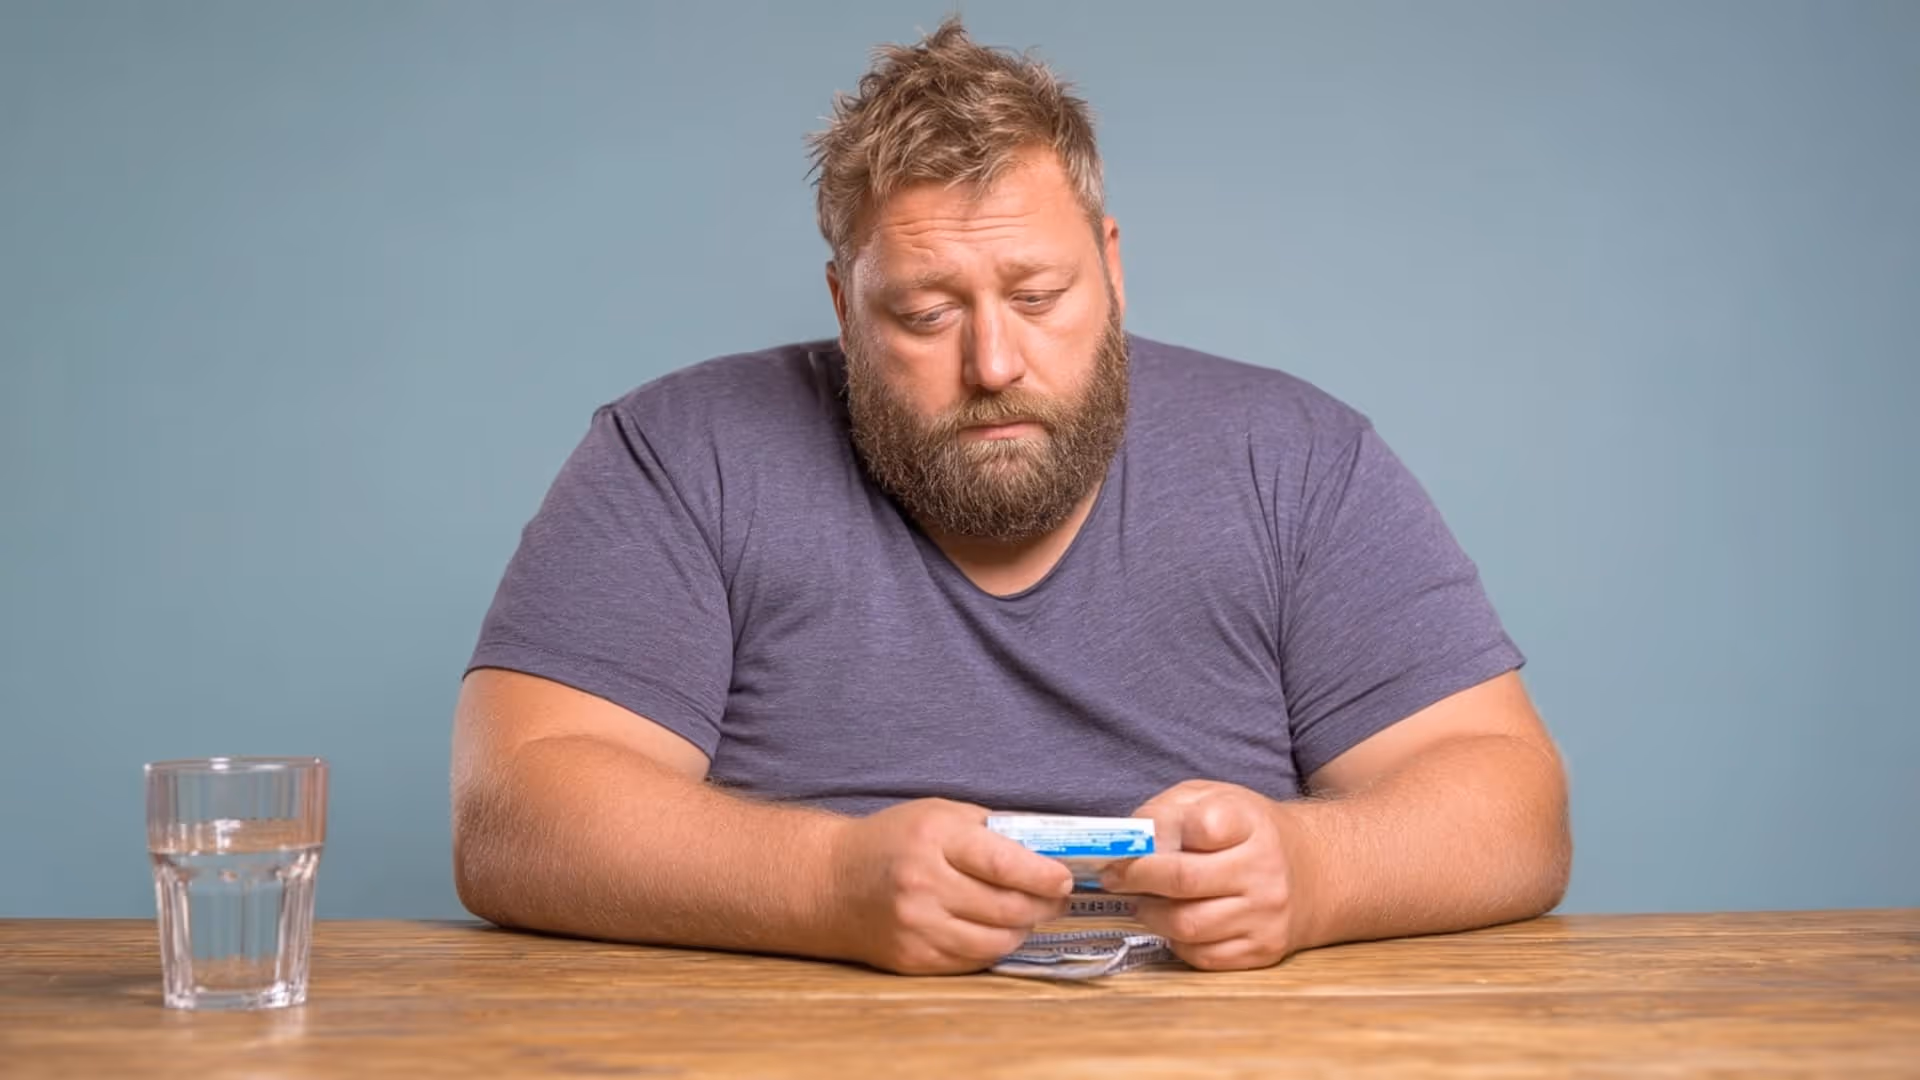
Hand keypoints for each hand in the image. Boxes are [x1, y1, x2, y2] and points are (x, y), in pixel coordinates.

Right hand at [827, 798, 1073, 974]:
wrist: (830, 882)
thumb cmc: (893, 841)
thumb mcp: (938, 814)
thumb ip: (988, 830)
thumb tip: (1045, 850)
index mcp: (933, 839)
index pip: (1004, 863)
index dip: (1043, 875)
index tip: (1064, 879)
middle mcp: (923, 885)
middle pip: (1006, 907)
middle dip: (1043, 906)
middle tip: (1056, 899)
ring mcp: (916, 927)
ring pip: (995, 942)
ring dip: (1022, 930)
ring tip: (1029, 915)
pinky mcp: (912, 959)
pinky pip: (971, 962)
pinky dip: (993, 948)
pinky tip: (997, 931)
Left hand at [1099, 780, 1310, 970]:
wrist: (1315, 871)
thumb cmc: (1250, 831)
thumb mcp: (1215, 799)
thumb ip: (1169, 810)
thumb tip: (1128, 839)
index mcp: (1252, 824)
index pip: (1202, 827)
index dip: (1157, 834)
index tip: (1127, 843)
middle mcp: (1265, 871)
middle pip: (1184, 880)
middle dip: (1136, 878)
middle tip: (1114, 876)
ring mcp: (1267, 915)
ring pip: (1187, 925)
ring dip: (1151, 914)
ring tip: (1143, 901)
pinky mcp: (1264, 950)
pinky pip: (1203, 956)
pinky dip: (1176, 942)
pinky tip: (1174, 922)